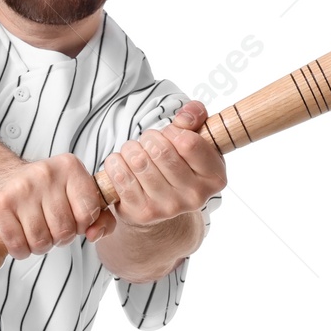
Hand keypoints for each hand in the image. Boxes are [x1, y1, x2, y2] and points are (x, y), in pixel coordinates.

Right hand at [0, 154, 115, 260]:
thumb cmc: (42, 192)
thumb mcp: (75, 194)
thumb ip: (100, 216)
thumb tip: (94, 235)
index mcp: (70, 167)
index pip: (89, 212)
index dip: (82, 225)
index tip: (72, 220)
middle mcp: (46, 173)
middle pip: (64, 231)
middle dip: (59, 238)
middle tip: (49, 227)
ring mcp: (20, 188)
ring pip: (41, 241)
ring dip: (38, 246)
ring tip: (34, 232)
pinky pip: (18, 245)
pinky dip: (20, 250)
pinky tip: (18, 237)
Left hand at [102, 100, 226, 228]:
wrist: (161, 202)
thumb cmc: (179, 164)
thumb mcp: (195, 139)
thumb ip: (195, 117)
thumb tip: (185, 117)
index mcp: (214, 177)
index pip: (189, 143)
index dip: (173, 131)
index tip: (170, 134)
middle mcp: (195, 196)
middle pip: (161, 151)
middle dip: (149, 138)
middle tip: (149, 142)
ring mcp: (169, 207)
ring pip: (138, 162)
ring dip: (130, 149)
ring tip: (135, 152)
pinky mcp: (143, 213)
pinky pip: (121, 177)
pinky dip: (115, 163)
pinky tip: (122, 163)